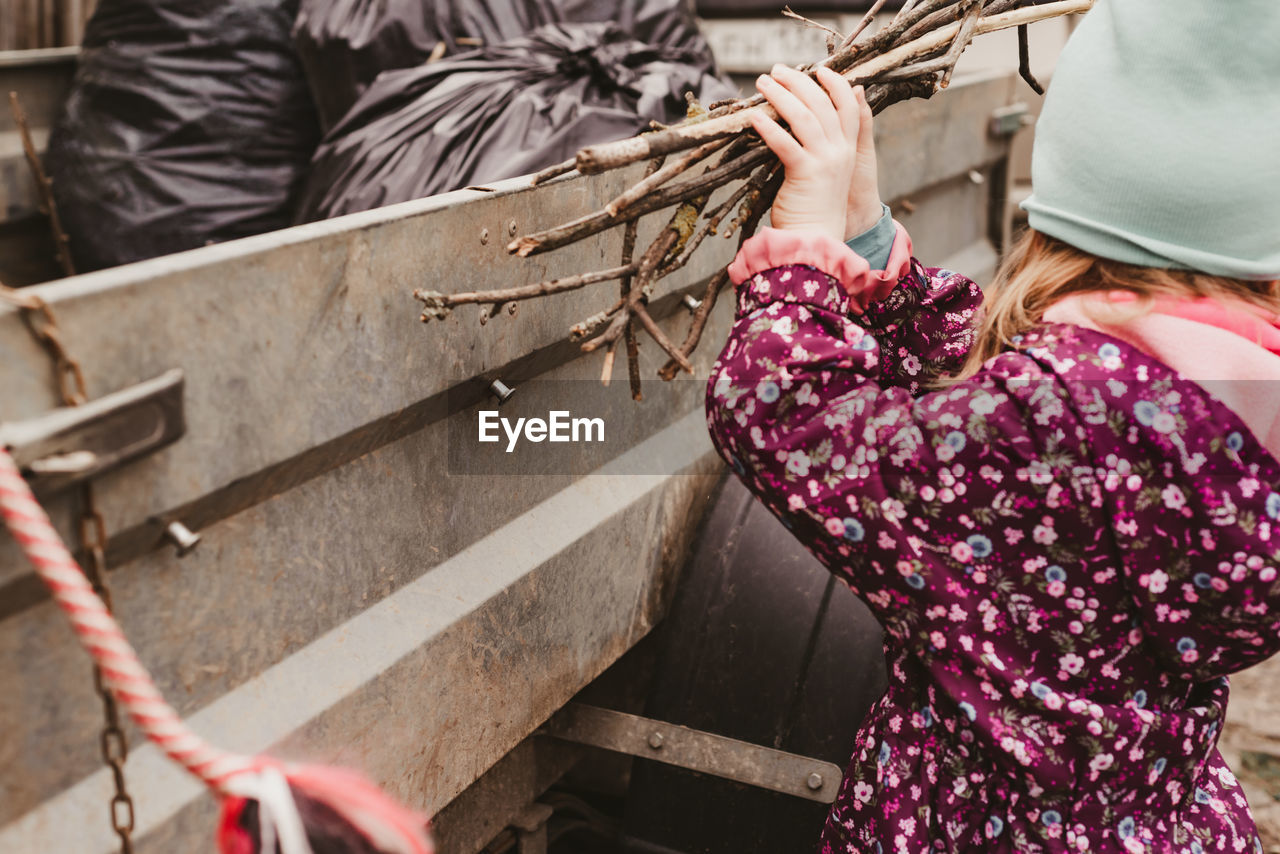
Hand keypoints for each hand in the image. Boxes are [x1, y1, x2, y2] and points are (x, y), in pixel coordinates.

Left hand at [749, 65, 881, 243]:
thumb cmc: (815, 206)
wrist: (815, 240)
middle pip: (822, 104)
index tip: (818, 70)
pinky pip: (785, 143)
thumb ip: (829, 144)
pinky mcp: (805, 174)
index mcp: (848, 149)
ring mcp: (825, 162)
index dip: (835, 84)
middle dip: (799, 82)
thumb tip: (817, 122)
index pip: (849, 104)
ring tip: (763, 83)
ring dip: (781, 95)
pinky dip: (769, 128)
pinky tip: (754, 117)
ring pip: (804, 117)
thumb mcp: (830, 170)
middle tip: (777, 70)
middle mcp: (840, 151)